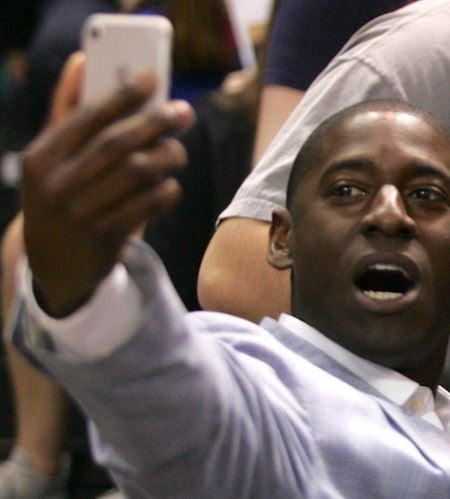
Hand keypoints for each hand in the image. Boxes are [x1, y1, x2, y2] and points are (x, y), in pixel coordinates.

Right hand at [21, 69, 193, 315]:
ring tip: (177, 152)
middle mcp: (57, 184)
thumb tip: (81, 59)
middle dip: (156, 122)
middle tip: (183, 112)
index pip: (86, 117)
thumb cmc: (62, 195)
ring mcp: (79, 213)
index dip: (121, 94)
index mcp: (41, 157)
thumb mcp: (52, 159)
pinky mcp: (105, 238)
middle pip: (117, 143)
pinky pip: (148, 205)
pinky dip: (166, 190)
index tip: (151, 76)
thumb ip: (66, 112)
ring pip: (138, 173)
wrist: (54, 264)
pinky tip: (169, 185)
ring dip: (167, 157)